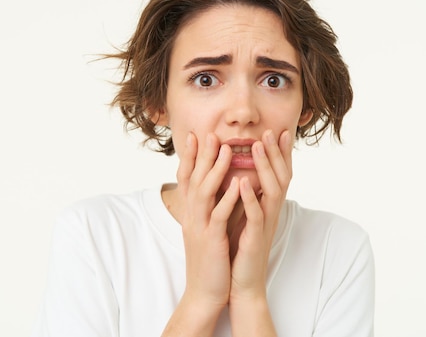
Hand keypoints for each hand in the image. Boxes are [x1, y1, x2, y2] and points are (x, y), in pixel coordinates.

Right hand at [176, 132, 240, 311]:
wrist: (204, 293)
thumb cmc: (210, 260)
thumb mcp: (206, 229)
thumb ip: (209, 208)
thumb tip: (217, 188)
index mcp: (191, 213)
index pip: (187, 178)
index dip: (190, 157)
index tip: (195, 136)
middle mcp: (192, 216)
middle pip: (193, 178)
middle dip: (202, 155)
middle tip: (209, 133)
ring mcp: (200, 227)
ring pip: (205, 192)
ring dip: (216, 169)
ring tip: (227, 149)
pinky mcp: (211, 240)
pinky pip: (219, 215)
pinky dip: (228, 198)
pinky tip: (239, 183)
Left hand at [229, 129, 292, 302]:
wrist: (239, 283)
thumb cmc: (240, 249)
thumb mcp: (244, 217)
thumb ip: (248, 197)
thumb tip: (244, 174)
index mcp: (268, 206)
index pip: (278, 174)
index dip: (281, 153)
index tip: (280, 130)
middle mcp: (271, 212)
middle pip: (281, 176)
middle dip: (277, 153)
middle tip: (272, 131)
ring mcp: (265, 224)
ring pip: (272, 191)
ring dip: (265, 167)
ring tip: (257, 147)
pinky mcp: (255, 238)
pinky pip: (256, 215)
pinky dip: (250, 197)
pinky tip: (243, 182)